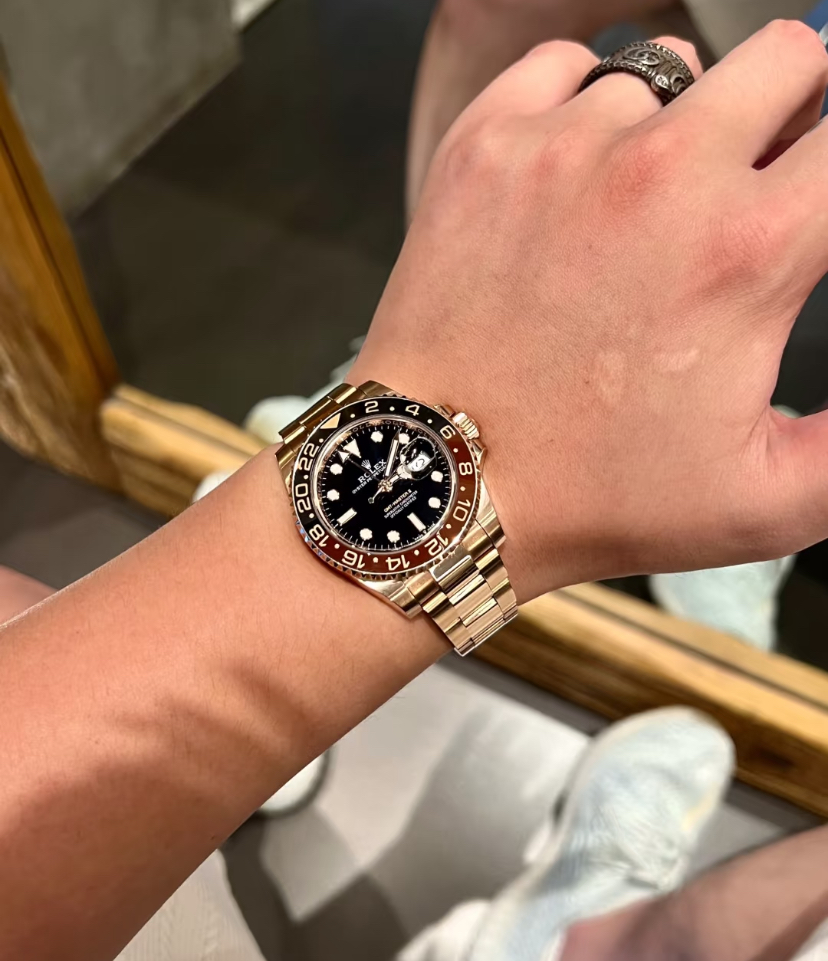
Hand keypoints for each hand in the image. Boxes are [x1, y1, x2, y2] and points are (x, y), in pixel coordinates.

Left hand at [351, 23, 827, 601]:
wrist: (444, 483)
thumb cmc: (589, 498)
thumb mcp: (762, 501)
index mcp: (747, 251)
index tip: (812, 199)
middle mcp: (662, 174)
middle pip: (784, 59)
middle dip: (788, 112)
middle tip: (752, 178)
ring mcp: (564, 149)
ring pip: (666, 71)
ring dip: (674, 123)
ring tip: (640, 206)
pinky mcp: (485, 146)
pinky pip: (561, 67)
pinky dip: (580, 102)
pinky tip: (574, 172)